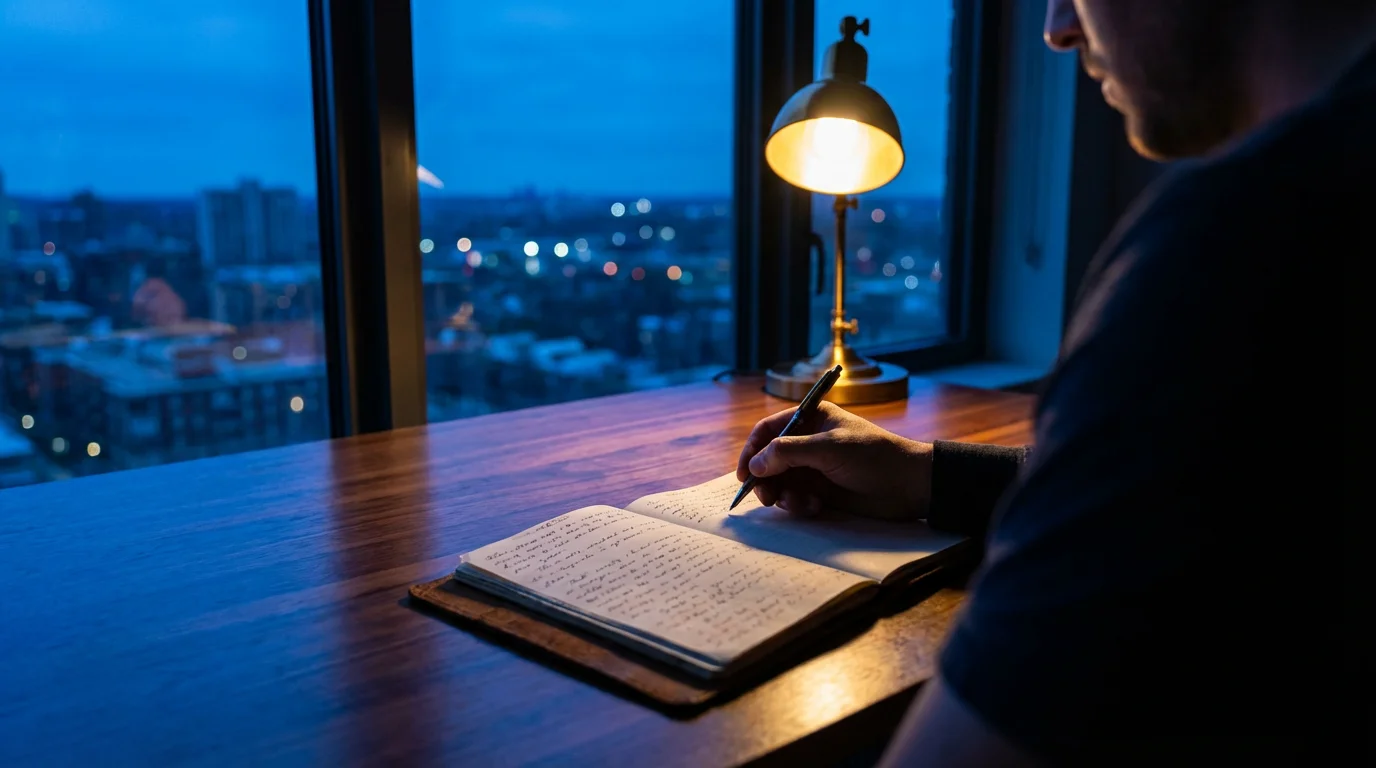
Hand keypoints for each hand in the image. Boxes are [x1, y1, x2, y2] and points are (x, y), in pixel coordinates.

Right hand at [735, 401, 932, 519]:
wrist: (909, 485)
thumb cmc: (873, 456)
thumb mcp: (828, 448)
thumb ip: (788, 453)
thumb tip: (754, 465)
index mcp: (811, 418)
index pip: (768, 430)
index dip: (752, 450)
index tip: (744, 474)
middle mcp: (808, 441)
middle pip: (769, 459)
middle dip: (766, 479)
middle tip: (767, 497)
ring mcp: (815, 467)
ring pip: (781, 482)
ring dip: (784, 495)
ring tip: (799, 503)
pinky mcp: (822, 491)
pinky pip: (796, 498)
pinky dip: (798, 505)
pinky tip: (815, 507)